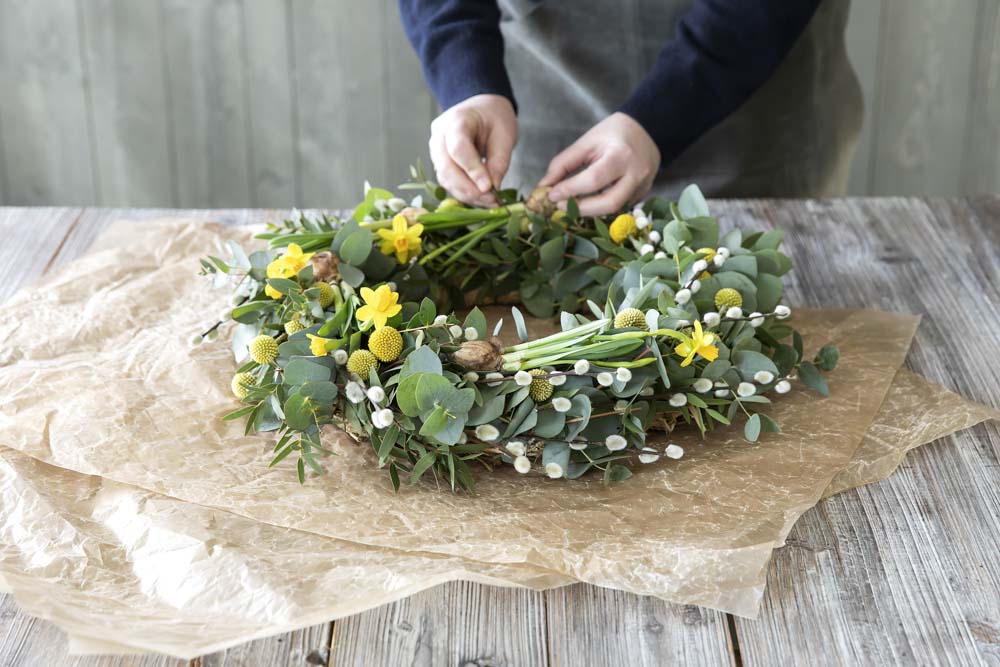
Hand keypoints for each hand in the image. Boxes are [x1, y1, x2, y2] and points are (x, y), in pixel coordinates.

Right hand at [429, 94, 516, 207]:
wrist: (483, 110)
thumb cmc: (495, 118)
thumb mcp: (505, 134)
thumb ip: (499, 161)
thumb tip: (492, 188)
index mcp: (457, 119)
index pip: (458, 148)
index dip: (472, 170)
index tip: (489, 187)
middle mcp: (439, 135)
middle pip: (446, 166)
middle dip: (469, 188)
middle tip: (491, 200)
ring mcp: (436, 150)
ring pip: (445, 178)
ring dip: (467, 194)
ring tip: (490, 201)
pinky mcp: (440, 164)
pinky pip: (448, 182)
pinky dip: (464, 193)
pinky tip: (481, 199)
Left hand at [540, 112, 659, 216]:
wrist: (647, 130)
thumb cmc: (613, 134)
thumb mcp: (586, 142)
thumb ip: (564, 164)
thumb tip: (545, 186)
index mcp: (620, 154)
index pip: (593, 179)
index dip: (570, 190)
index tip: (551, 195)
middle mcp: (636, 174)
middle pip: (609, 203)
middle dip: (581, 209)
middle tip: (560, 206)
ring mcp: (642, 187)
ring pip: (614, 210)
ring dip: (589, 212)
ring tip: (571, 206)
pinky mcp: (642, 195)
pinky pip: (619, 208)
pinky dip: (600, 208)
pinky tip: (588, 203)